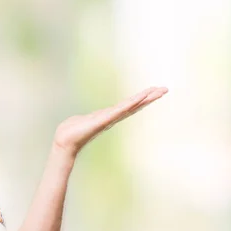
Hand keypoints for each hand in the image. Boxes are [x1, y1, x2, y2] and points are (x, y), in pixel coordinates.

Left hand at [53, 86, 167, 156]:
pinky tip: (138, 97)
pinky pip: (118, 110)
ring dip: (143, 98)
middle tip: (165, 89)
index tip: (155, 91)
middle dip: (150, 97)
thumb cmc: (72, 131)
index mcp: (109, 116)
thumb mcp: (85, 120)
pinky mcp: (103, 120)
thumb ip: (91, 118)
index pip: (129, 105)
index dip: (142, 99)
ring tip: (157, 91)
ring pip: (130, 106)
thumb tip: (91, 119)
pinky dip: (129, 104)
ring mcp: (109, 119)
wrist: (64, 141)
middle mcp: (112, 117)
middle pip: (135, 105)